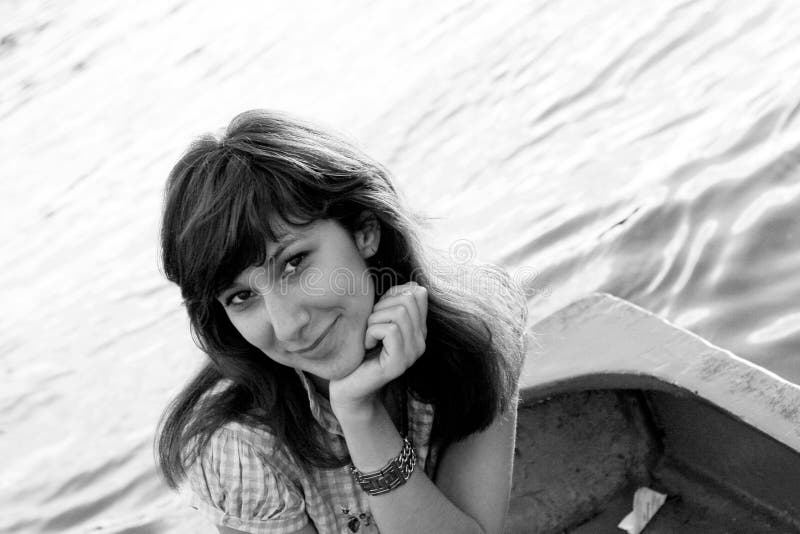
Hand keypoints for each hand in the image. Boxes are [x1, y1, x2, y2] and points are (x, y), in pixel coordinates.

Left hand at [329, 282, 427, 416]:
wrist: (347, 386)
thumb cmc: (358, 350)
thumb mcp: (376, 319)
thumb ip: (392, 303)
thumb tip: (410, 285)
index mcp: (418, 328)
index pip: (417, 292)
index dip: (392, 293)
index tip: (377, 311)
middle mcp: (421, 341)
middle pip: (409, 299)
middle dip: (382, 306)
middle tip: (370, 325)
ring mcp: (412, 354)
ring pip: (399, 314)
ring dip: (374, 320)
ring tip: (368, 335)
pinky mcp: (399, 364)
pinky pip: (390, 330)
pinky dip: (371, 332)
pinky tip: (366, 345)